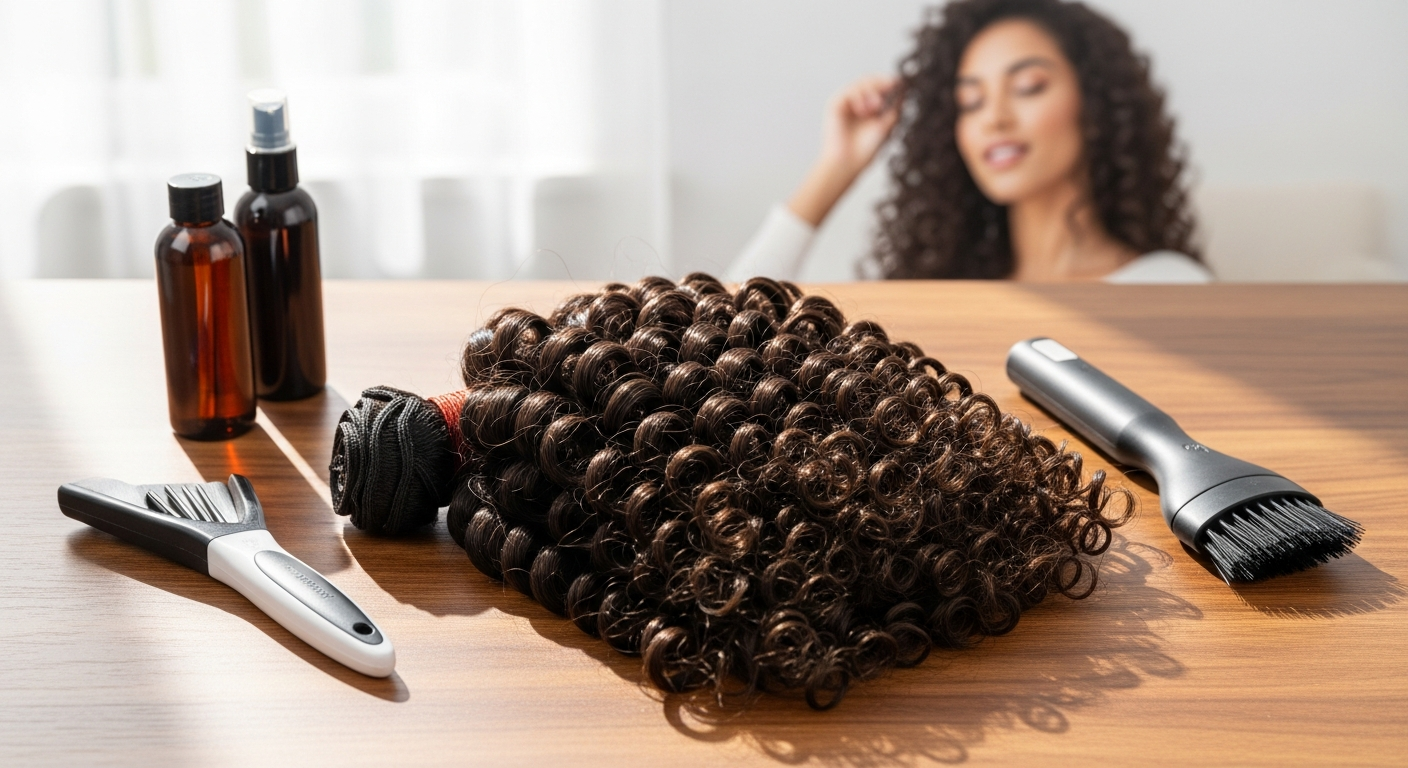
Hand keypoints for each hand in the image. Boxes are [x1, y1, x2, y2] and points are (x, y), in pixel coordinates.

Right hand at [789, 76, 902, 226]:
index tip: (901, 83)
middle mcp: (858, 103)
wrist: (848, 162)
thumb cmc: (867, 150)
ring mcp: (847, 103)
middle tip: (891, 87)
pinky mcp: (835, 105)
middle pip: (871, 80)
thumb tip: (904, 89)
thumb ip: (895, 108)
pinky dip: (859, 96)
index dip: (890, 82)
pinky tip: (863, 111)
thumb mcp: (887, 126)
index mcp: (871, 107)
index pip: (881, 86)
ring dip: (872, 90)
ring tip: (876, 107)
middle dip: (882, 82)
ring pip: (860, 82)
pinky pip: (849, 91)